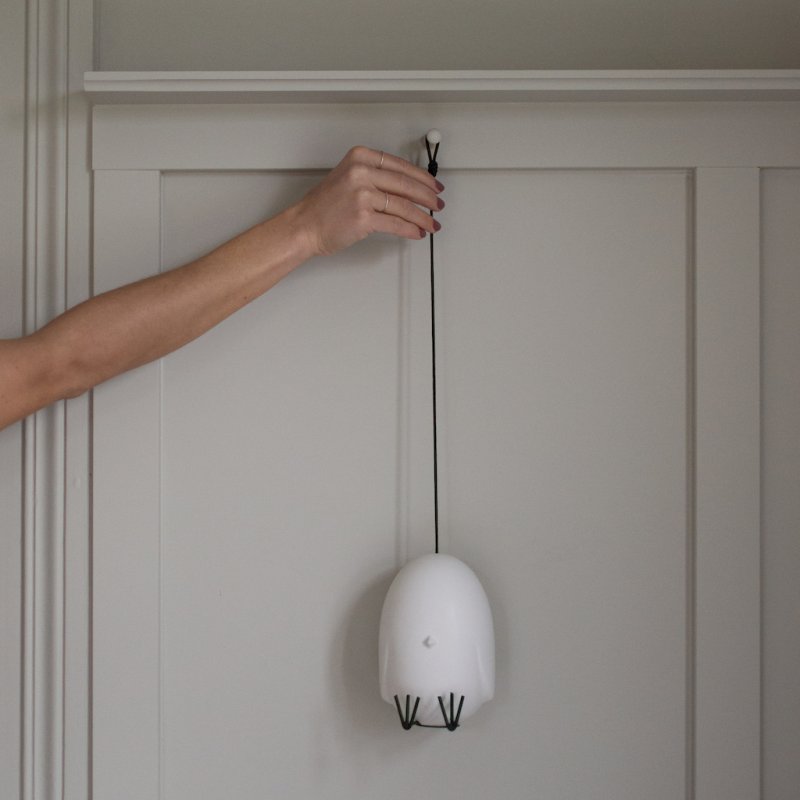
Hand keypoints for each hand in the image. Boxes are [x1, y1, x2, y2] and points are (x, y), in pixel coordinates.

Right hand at [291, 146, 444, 256]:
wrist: (304, 225)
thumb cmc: (324, 206)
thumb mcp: (349, 178)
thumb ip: (376, 177)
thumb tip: (407, 188)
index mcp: (360, 157)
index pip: (401, 166)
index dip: (422, 178)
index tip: (434, 185)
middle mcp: (361, 172)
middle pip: (406, 184)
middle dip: (427, 197)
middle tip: (437, 204)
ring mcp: (362, 195)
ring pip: (403, 206)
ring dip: (422, 217)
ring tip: (431, 223)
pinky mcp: (363, 217)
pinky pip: (395, 223)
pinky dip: (410, 229)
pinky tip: (417, 232)